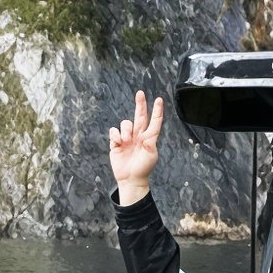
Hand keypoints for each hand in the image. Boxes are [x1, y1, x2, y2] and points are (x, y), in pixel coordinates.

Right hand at [109, 90, 163, 204]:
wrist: (130, 179)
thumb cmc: (143, 168)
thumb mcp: (151, 156)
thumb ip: (150, 143)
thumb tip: (150, 134)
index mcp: (149, 138)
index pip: (154, 122)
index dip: (156, 111)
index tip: (159, 99)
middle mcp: (138, 135)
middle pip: (139, 116)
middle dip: (140, 104)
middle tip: (140, 93)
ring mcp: (127, 138)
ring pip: (125, 123)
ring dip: (125, 130)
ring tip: (126, 141)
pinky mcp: (116, 142)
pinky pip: (114, 131)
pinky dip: (116, 136)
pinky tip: (118, 144)